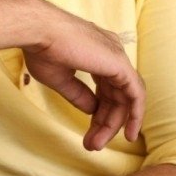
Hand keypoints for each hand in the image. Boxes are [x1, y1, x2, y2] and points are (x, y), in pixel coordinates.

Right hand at [23, 8, 144, 150]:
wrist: (39, 30)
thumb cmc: (42, 48)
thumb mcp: (61, 77)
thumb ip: (79, 94)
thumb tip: (92, 110)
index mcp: (97, 51)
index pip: (107, 86)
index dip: (99, 111)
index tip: (88, 132)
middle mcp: (111, 52)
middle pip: (117, 94)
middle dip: (105, 122)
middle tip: (92, 144)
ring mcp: (117, 57)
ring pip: (125, 97)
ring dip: (113, 124)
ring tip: (98, 144)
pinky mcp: (120, 64)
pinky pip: (136, 94)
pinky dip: (135, 114)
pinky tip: (128, 133)